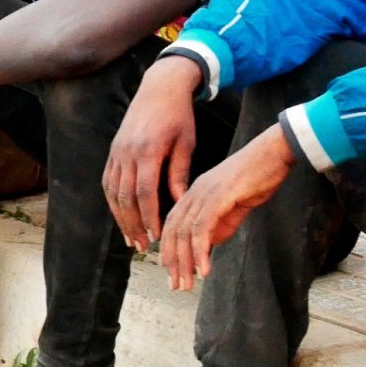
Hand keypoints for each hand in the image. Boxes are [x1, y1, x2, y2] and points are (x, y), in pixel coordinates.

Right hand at [103, 56, 205, 249]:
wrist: (159, 88)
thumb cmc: (178, 116)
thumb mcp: (186, 144)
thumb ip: (180, 175)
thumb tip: (180, 204)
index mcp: (147, 151)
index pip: (144, 192)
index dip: (149, 216)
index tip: (156, 236)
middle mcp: (126, 152)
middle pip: (124, 196)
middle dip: (132, 223)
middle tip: (141, 246)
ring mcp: (116, 151)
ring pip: (112, 191)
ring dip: (120, 216)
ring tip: (130, 237)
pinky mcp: (113, 150)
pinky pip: (108, 180)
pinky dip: (112, 200)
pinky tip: (120, 214)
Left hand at [158, 126, 296, 290]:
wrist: (273, 154)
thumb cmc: (257, 177)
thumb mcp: (235, 206)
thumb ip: (220, 225)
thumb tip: (208, 246)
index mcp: (193, 194)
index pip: (173, 225)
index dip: (169, 249)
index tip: (171, 272)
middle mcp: (193, 194)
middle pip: (173, 231)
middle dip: (172, 261)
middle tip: (176, 286)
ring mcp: (203, 195)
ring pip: (185, 233)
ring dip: (185, 262)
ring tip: (188, 284)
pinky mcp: (218, 198)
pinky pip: (203, 229)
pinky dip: (200, 251)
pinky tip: (204, 270)